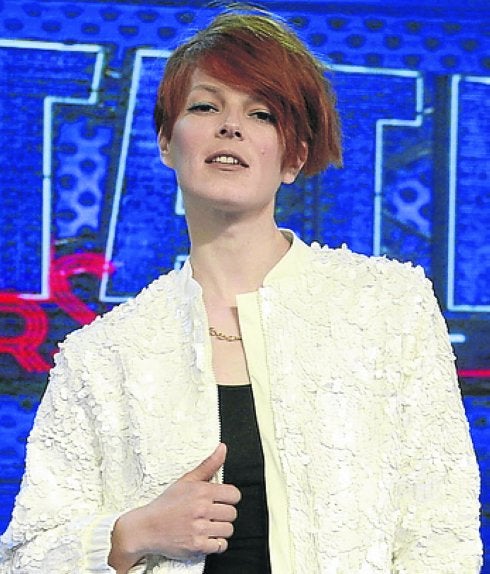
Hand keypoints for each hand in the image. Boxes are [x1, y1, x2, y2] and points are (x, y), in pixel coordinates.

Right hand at [109, 443, 240, 571]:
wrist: (146, 528)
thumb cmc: (166, 504)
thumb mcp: (186, 480)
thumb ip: (208, 465)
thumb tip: (223, 448)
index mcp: (201, 491)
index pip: (234, 495)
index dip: (229, 498)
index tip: (221, 501)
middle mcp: (201, 509)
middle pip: (232, 513)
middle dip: (224, 514)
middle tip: (211, 514)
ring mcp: (199, 529)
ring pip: (228, 530)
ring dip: (220, 529)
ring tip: (207, 525)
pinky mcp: (197, 546)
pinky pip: (220, 546)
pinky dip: (215, 543)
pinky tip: (205, 537)